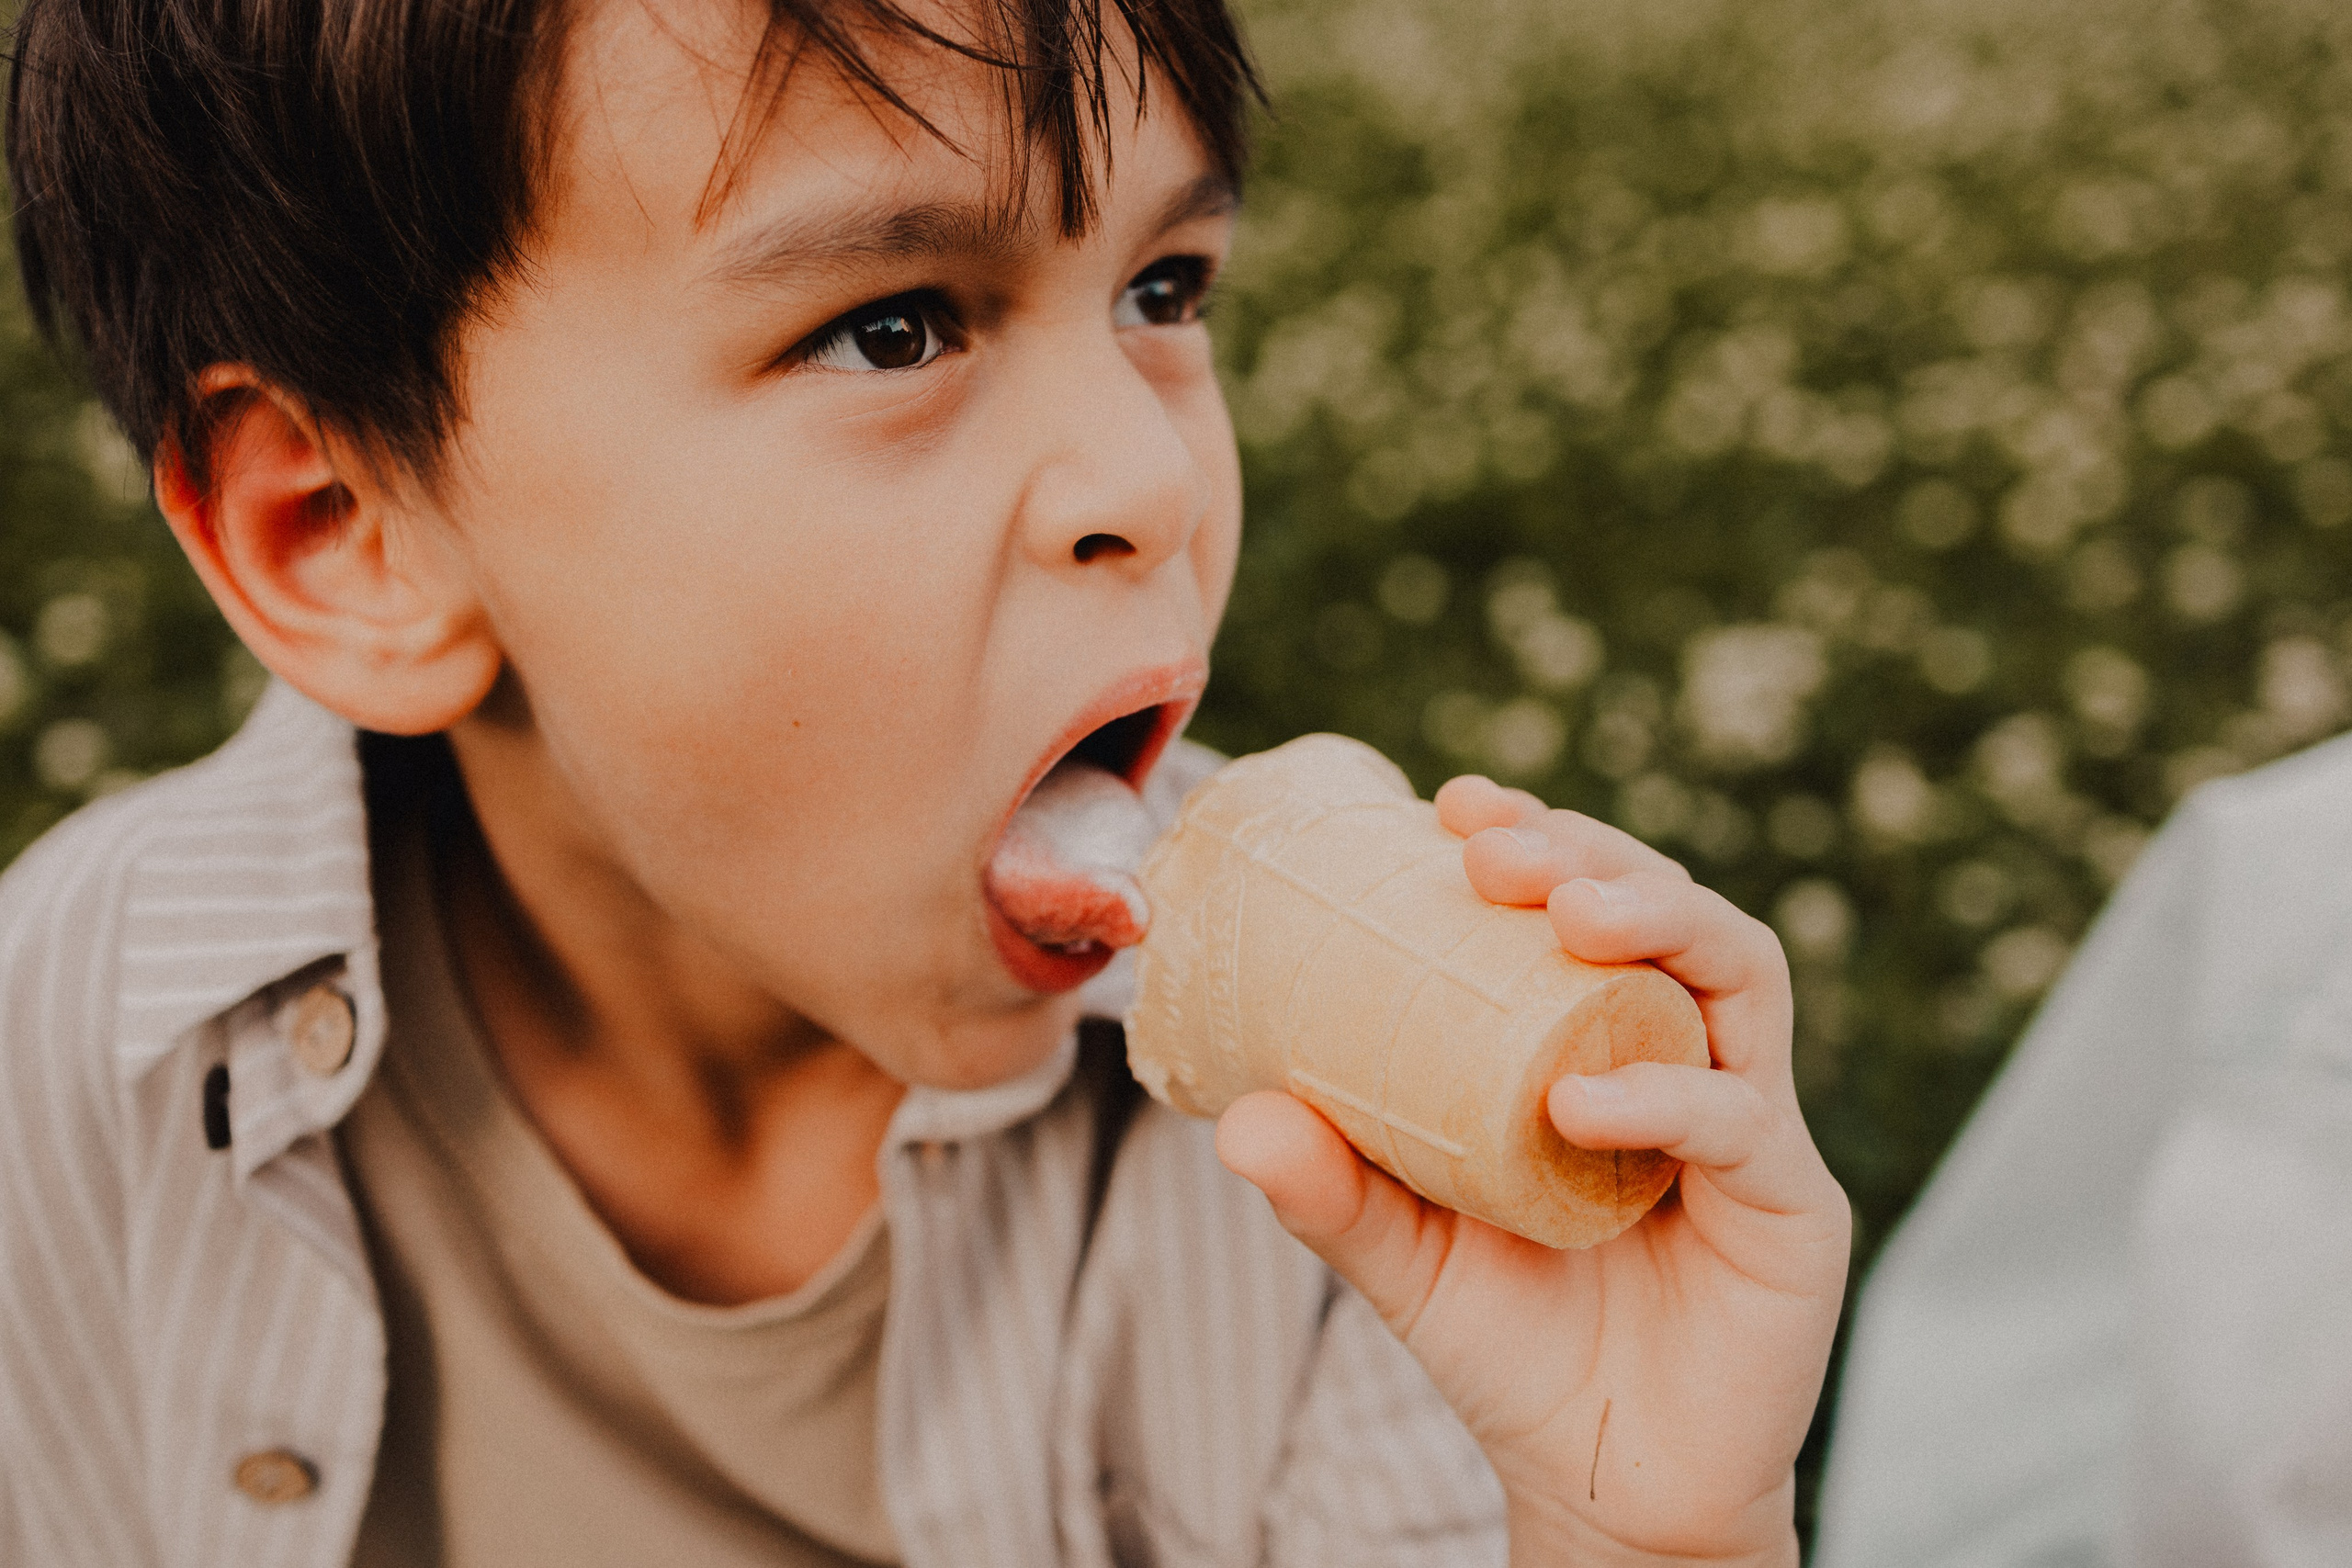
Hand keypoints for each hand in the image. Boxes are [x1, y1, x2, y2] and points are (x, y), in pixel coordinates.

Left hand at [1216, 775, 1848, 1566]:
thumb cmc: (1509, 1344)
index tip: (1451, 806)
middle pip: (1674, 910)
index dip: (1538, 837)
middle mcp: (1688, 1058)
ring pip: (1738, 972)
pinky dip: (1663, 1094)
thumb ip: (1332, 1188)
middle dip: (1592, 854)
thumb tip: (1234, 1119)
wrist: (1601, 1483)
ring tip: (1564, 911)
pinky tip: (1577, 1101)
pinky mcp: (1792, 1205)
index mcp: (1604, 1043)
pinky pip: (1742, 1120)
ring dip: (1656, 917)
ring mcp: (1751, 1124)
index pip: (1592, 905)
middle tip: (1496, 846)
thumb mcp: (1403, 1255)